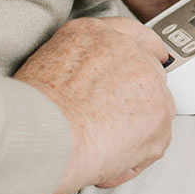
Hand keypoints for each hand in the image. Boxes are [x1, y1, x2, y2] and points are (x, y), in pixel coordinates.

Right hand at [13, 16, 174, 193]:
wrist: (45, 132)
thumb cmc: (34, 112)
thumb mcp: (49, 67)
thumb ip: (81, 67)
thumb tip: (94, 89)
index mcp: (95, 34)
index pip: (130, 32)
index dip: (146, 47)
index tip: (156, 55)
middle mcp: (126, 48)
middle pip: (148, 72)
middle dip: (136, 99)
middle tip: (109, 125)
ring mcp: (149, 79)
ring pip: (153, 110)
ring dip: (134, 131)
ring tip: (100, 145)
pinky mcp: (160, 111)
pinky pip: (153, 142)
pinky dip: (135, 158)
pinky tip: (109, 160)